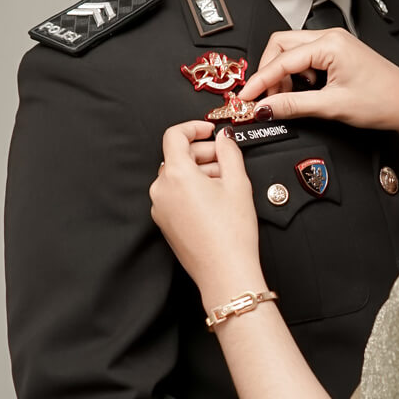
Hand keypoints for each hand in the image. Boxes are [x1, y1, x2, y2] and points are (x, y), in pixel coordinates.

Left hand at [149, 122, 263, 307]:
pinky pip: (175, 195)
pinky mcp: (164, 222)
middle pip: (177, 157)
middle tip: (226, 158)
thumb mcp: (238, 183)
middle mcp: (161, 190)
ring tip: (225, 182)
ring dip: (199, 172)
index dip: (194, 127)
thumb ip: (229, 152)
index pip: (174, 136)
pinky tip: (215, 199)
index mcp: (176, 174)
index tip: (209, 130)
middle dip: (202, 153)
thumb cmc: (231, 233)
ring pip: (177, 176)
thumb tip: (224, 138)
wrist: (225, 271)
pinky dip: (192, 189)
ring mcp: (160, 208)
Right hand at [239, 28, 398, 134]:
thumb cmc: (384, 101)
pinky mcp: (338, 53)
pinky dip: (297, 75)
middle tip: (267, 98)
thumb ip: (294, 105)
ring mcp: (335, 44)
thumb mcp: (332, 106)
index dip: (260, 80)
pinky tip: (304, 92)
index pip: (282, 59)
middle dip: (269, 72)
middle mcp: (331, 37)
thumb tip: (265, 107)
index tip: (246, 98)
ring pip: (292, 51)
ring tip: (288, 98)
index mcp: (330, 43)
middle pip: (281, 46)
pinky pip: (306, 57)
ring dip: (283, 74)